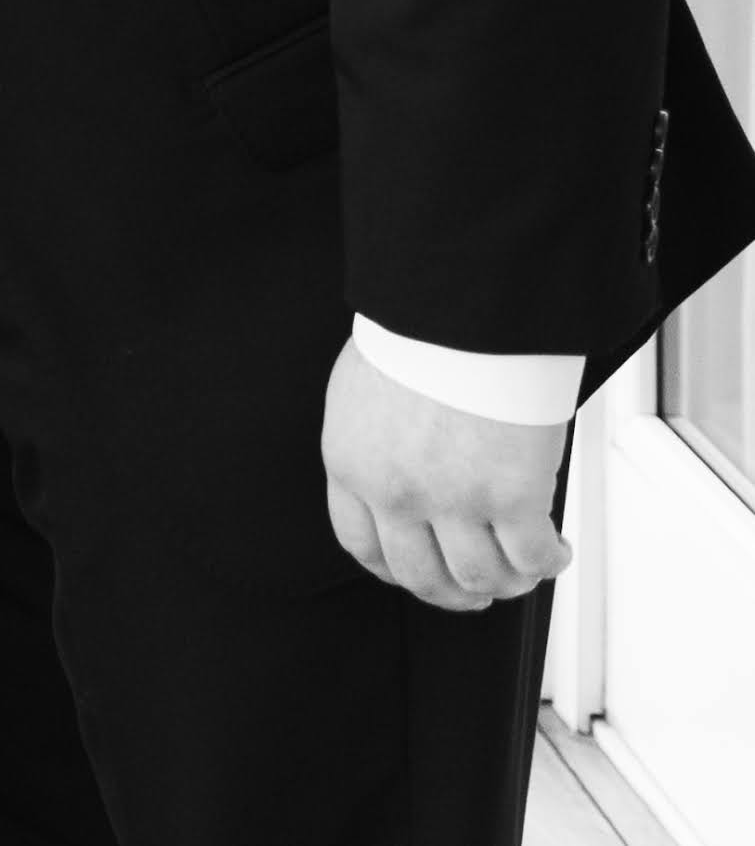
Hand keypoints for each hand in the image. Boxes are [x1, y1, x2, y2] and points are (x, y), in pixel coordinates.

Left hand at [321, 341, 572, 609]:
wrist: (458, 314)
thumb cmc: (417, 339)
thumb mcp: (363, 398)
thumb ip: (375, 447)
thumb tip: (398, 478)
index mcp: (351, 465)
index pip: (363, 547)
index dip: (399, 572)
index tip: (420, 575)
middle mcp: (395, 492)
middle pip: (422, 577)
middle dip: (454, 593)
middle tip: (480, 589)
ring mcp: (453, 500)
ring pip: (481, 578)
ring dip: (507, 583)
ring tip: (524, 568)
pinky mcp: (512, 497)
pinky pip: (532, 557)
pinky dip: (547, 563)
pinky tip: (556, 551)